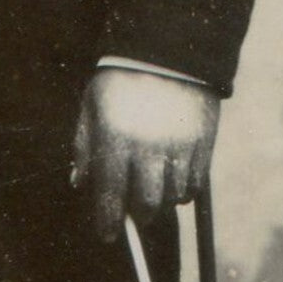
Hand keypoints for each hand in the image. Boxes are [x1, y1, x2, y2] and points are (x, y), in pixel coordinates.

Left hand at [72, 67, 219, 240]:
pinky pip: (194, 186)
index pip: (110, 198)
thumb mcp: (92, 103)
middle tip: (132, 208)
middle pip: (146, 207)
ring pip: (172, 200)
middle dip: (137, 214)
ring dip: (161, 201)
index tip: (107, 234)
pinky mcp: (203, 145)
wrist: (166, 47)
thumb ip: (84, 145)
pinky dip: (183, 190)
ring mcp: (179, 148)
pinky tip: (173, 176)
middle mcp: (148, 149)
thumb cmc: (120, 76)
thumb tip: (79, 182)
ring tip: (154, 185)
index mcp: (115, 139)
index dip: (107, 223)